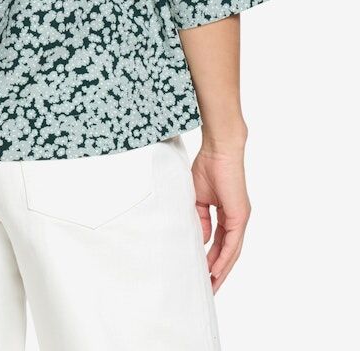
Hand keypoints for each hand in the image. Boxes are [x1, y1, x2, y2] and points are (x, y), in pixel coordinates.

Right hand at [191, 136, 250, 293]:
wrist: (219, 150)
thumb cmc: (208, 166)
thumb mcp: (198, 198)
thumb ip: (200, 219)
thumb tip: (200, 239)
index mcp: (227, 214)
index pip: (220, 242)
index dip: (211, 259)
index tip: (202, 273)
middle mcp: (236, 219)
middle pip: (228, 252)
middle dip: (218, 271)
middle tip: (208, 288)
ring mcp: (239, 219)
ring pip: (232, 252)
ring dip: (221, 270)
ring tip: (211, 286)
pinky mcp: (240, 216)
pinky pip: (232, 243)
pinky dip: (224, 259)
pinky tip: (216, 271)